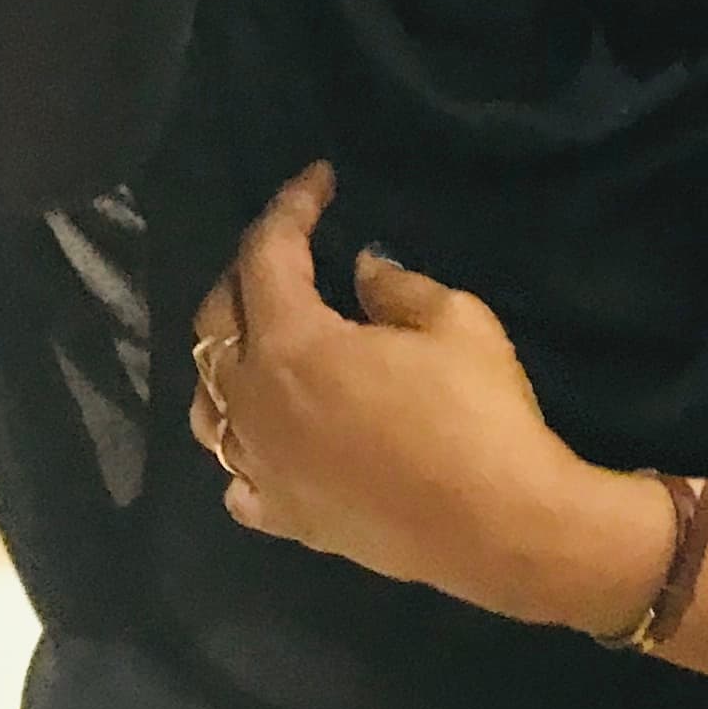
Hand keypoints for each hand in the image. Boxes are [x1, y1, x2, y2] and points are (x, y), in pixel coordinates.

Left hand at [188, 164, 665, 629]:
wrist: (499, 528)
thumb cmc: (478, 416)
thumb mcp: (459, 323)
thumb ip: (399, 288)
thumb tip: (366, 270)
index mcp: (291, 345)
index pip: (268, 255)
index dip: (291, 207)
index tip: (321, 180)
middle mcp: (253, 403)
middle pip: (217, 321)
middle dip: (248, 272)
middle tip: (290, 250)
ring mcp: (260, 466)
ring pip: (208, 402)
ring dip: (228, 359)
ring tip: (262, 342)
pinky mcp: (282, 516)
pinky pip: (236, 477)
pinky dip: (244, 449)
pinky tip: (269, 440)